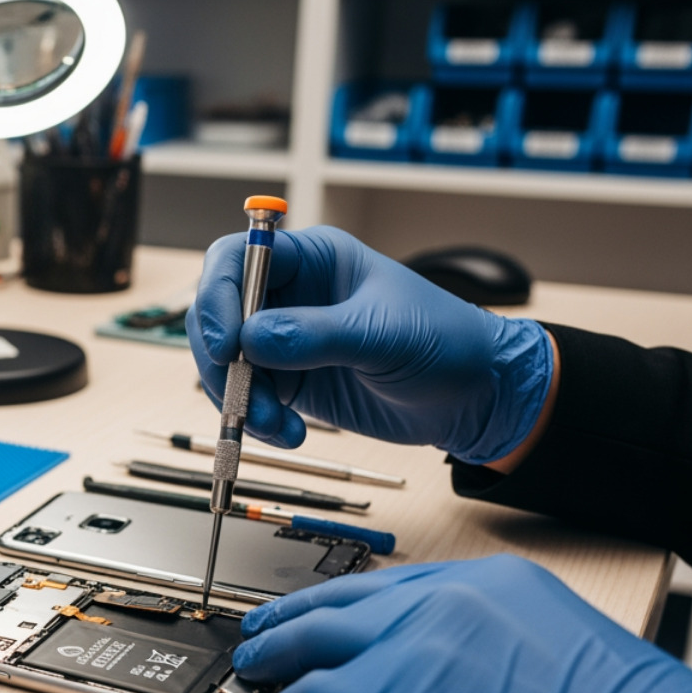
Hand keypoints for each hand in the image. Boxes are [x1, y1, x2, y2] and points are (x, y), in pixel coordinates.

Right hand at [186, 226, 553, 464]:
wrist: (473, 398)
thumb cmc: (446, 343)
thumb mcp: (383, 335)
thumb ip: (314, 335)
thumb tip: (250, 339)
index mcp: (313, 259)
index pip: (237, 259)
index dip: (218, 295)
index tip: (224, 342)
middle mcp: (290, 295)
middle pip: (218, 315)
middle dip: (221, 361)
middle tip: (240, 396)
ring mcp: (285, 340)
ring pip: (226, 365)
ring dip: (239, 400)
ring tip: (275, 426)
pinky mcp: (289, 381)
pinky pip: (248, 399)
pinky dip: (256, 422)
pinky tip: (289, 433)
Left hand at [232, 555, 691, 692]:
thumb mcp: (562, 649)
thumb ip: (497, 642)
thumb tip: (456, 670)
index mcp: (494, 581)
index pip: (398, 585)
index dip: (351, 603)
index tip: (328, 611)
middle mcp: (445, 601)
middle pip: (345, 600)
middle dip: (296, 615)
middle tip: (266, 625)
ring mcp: (408, 645)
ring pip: (312, 638)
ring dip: (274, 653)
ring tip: (253, 666)